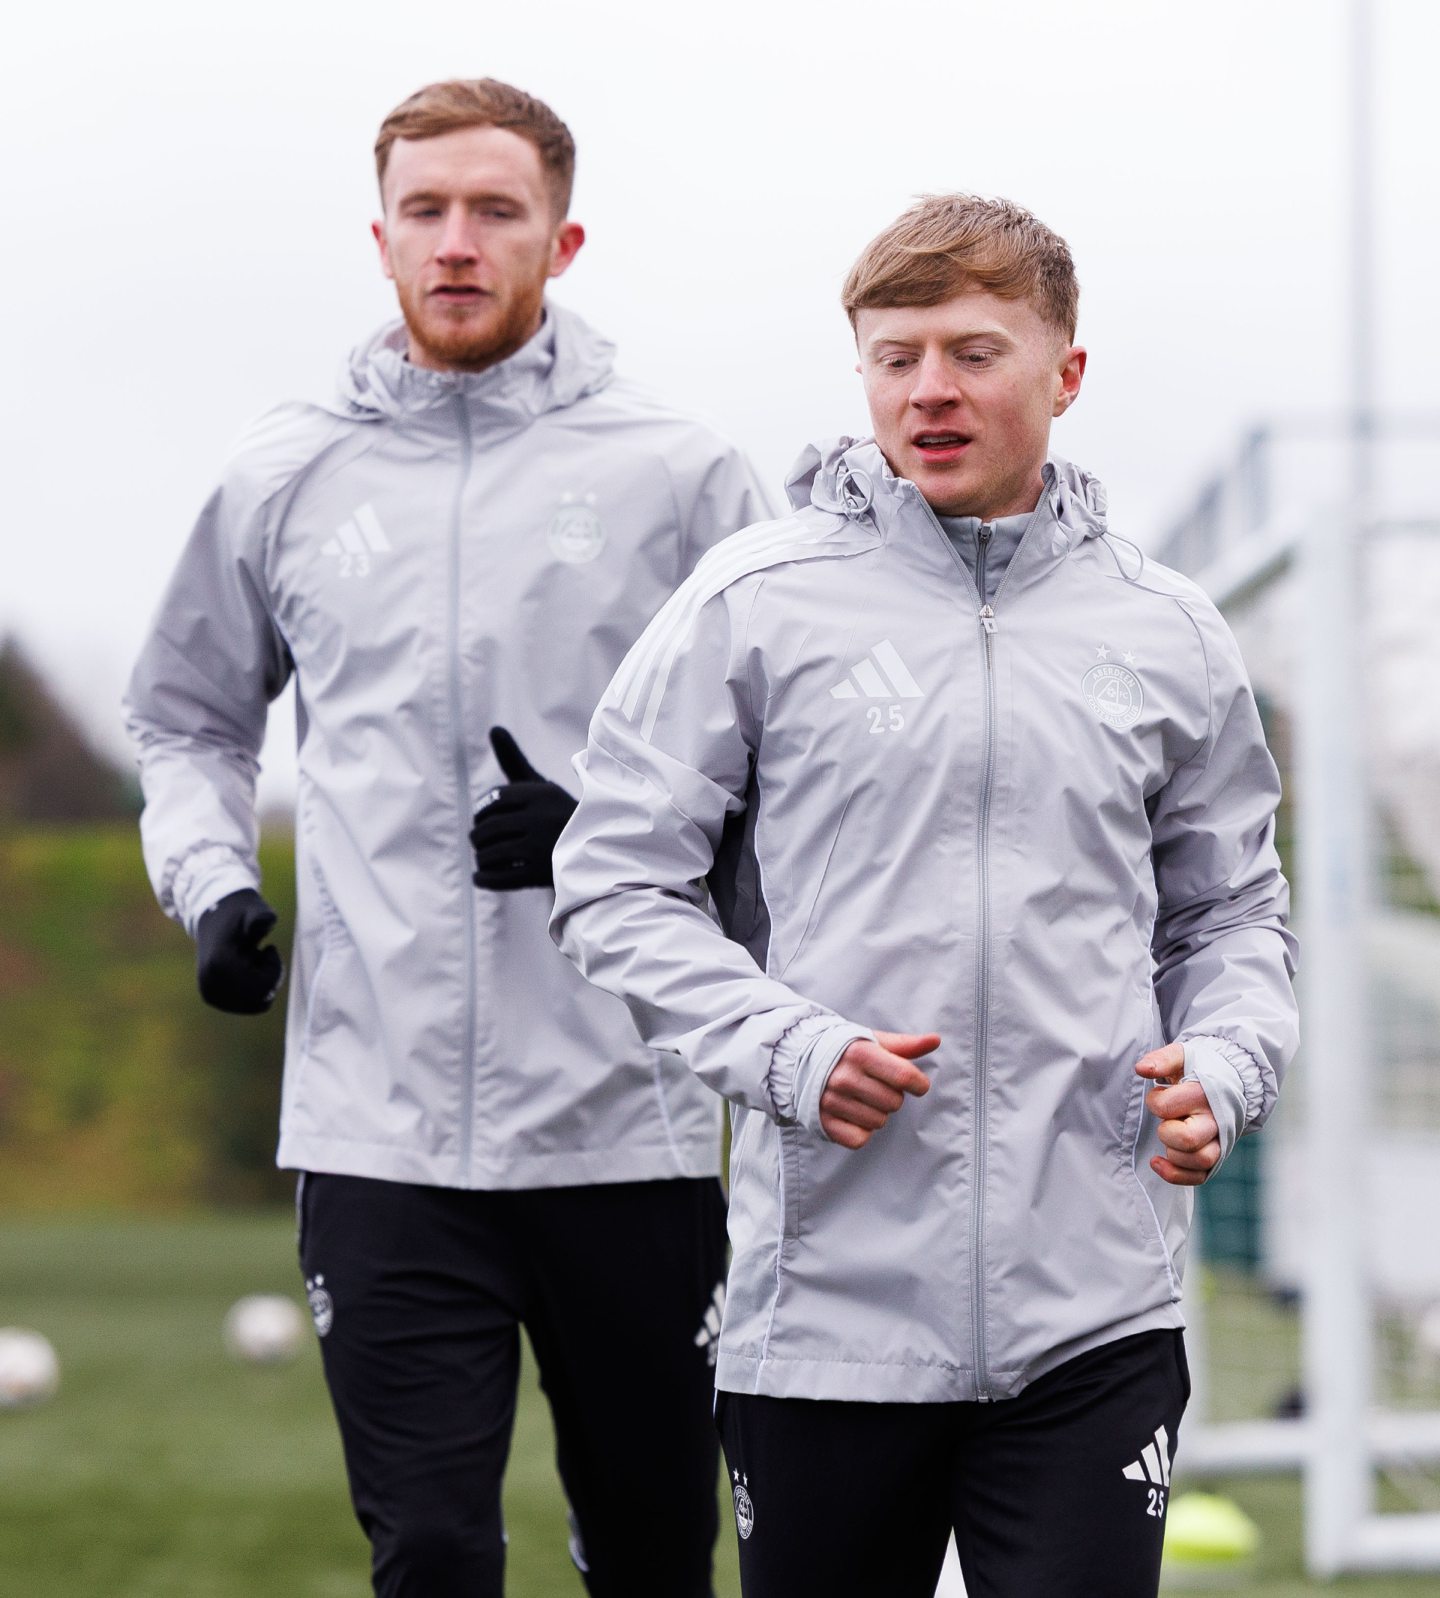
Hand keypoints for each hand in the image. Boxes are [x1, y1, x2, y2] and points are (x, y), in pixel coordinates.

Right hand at [196, 889, 283, 1013]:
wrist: (215, 915)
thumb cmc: (241, 912)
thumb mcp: (256, 910)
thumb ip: (262, 916)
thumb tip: (265, 922)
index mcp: (220, 965)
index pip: (263, 986)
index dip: (274, 968)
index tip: (268, 948)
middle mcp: (211, 984)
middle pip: (260, 998)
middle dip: (268, 977)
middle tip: (259, 954)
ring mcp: (209, 993)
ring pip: (255, 1004)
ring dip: (260, 983)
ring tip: (250, 960)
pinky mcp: (211, 997)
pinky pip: (246, 1005)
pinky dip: (253, 989)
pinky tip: (245, 969)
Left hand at [470, 727, 577, 890]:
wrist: (597, 848)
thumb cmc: (557, 813)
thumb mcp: (540, 785)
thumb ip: (513, 759)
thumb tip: (494, 728)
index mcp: (541, 794)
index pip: (496, 801)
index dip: (483, 811)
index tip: (483, 819)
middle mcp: (541, 818)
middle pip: (489, 828)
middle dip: (478, 837)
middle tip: (478, 841)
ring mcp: (541, 848)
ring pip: (492, 854)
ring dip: (481, 858)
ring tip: (483, 859)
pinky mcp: (542, 874)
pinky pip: (500, 878)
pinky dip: (484, 879)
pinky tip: (479, 877)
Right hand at [820, 1030, 938, 1149]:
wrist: (800, 1061)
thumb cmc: (845, 1051)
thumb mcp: (872, 1041)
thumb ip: (905, 1044)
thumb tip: (935, 1040)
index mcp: (859, 1053)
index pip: (905, 1077)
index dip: (918, 1083)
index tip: (915, 1083)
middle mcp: (844, 1078)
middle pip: (895, 1102)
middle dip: (892, 1096)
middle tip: (876, 1086)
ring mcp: (832, 1102)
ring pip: (879, 1122)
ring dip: (877, 1113)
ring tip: (862, 1098)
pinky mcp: (824, 1122)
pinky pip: (860, 1139)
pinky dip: (861, 1131)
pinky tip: (853, 1114)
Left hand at [1135, 1042, 1220, 1185]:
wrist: (1230, 1081)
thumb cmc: (1198, 1069)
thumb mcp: (1181, 1057)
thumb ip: (1162, 1059)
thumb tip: (1141, 1069)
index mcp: (1205, 1093)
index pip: (1166, 1107)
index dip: (1155, 1102)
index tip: (1160, 1095)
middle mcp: (1216, 1120)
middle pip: (1188, 1139)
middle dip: (1166, 1132)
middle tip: (1168, 1120)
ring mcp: (1220, 1140)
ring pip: (1199, 1160)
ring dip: (1174, 1153)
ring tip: (1169, 1136)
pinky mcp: (1218, 1156)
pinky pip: (1200, 1177)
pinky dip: (1176, 1174)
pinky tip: (1158, 1162)